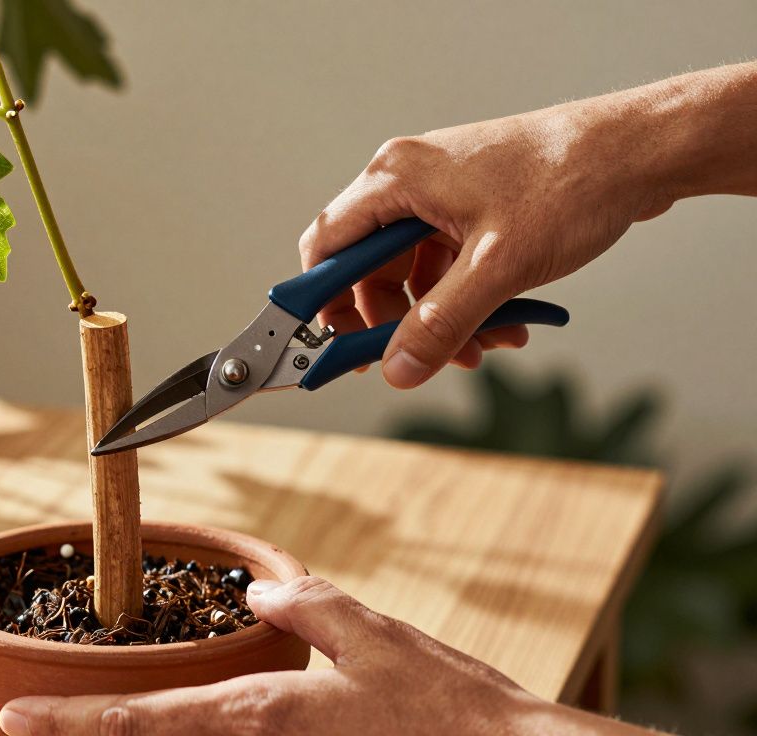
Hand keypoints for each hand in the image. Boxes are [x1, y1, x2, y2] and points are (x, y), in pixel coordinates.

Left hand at [0, 576, 647, 734]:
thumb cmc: (447, 706)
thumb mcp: (371, 635)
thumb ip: (307, 608)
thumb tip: (257, 591)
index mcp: (258, 713)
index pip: (140, 719)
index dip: (70, 721)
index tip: (14, 720)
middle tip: (29, 726)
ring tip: (90, 723)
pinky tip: (185, 725)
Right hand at [297, 63, 756, 388]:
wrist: (638, 153)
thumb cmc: (570, 182)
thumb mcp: (498, 267)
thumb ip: (441, 324)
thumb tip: (399, 369)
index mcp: (396, 179)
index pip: (327, 247)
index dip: (324, 302)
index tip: (336, 346)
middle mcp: (409, 181)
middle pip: (370, 268)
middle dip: (396, 321)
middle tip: (415, 359)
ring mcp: (442, 193)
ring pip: (413, 272)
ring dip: (439, 317)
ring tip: (480, 346)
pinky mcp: (472, 206)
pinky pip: (448, 264)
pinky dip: (466, 299)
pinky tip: (504, 323)